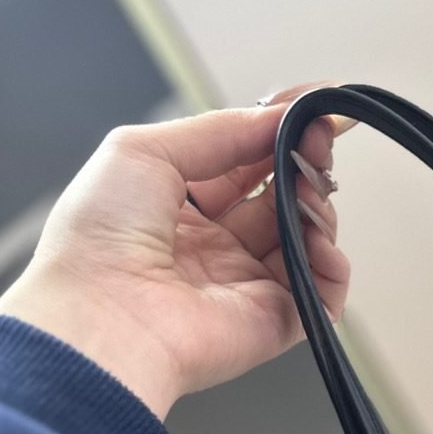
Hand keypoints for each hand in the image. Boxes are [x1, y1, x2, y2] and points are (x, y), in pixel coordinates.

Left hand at [0, 83, 350, 420]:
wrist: (101, 315)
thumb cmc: (100, 238)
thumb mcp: (144, 150)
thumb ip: (218, 130)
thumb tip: (278, 116)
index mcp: (180, 207)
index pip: (246, 163)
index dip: (280, 135)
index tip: (314, 110)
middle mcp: (217, 247)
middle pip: (283, 197)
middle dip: (306, 164)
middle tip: (319, 142)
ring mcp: (247, 285)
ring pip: (307, 239)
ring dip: (318, 207)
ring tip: (309, 192)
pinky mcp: (273, 323)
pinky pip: (322, 293)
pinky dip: (333, 266)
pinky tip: (319, 242)